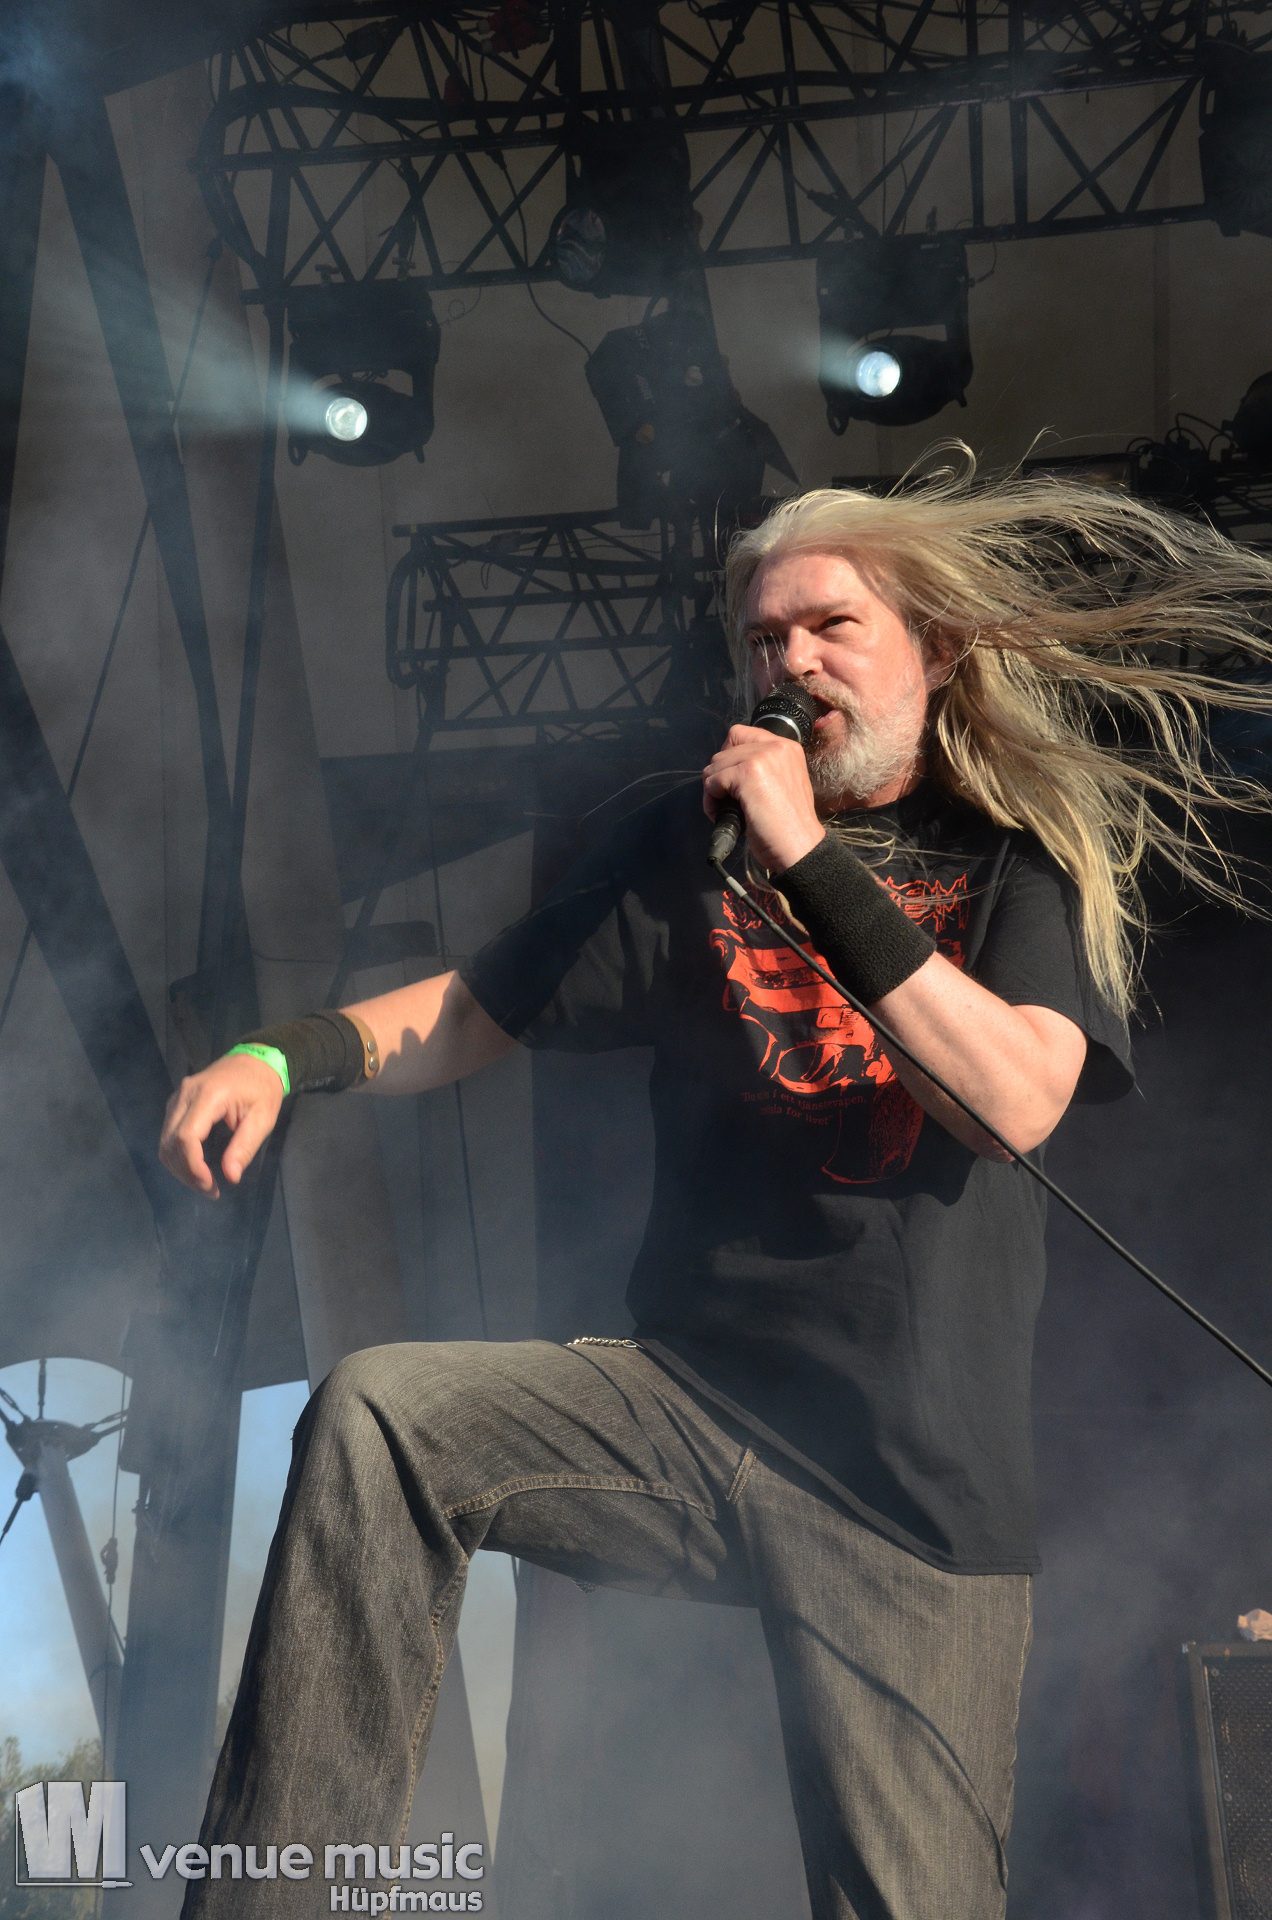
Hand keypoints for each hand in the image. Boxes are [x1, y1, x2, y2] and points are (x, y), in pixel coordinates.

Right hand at [158, 1053, 285, 1196]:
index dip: (193, 1167)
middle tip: (210, 1190)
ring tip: (204, 1182)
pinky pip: (168, 1134)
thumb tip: (230, 1177)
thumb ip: (244, 1147)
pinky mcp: (176, 1103)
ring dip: (179, 1167)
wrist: (254, 1061)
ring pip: (165, 1141)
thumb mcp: (263, 1118)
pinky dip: (177, 1155)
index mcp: (209, 1095)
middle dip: (186, 1172)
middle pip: (170, 1142)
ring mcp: (177, 1097)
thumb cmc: (262, 1089)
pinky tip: (196, 1167)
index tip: (211, 1185)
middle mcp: (185, 1094)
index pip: (186, 1137)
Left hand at [702, 724, 825, 872]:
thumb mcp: (782, 786)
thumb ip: (763, 770)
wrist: (800, 848)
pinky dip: (711, 801)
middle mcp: (777, 746)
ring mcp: (762, 758)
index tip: (731, 781)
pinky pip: (713, 781)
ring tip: (725, 811)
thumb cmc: (789, 827)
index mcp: (787, 748)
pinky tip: (723, 815)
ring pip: (715, 765)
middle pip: (725, 749)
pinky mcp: (748, 773)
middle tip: (725, 801)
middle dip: (719, 775)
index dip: (729, 757)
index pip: (741, 734)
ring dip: (712, 790)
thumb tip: (727, 769)